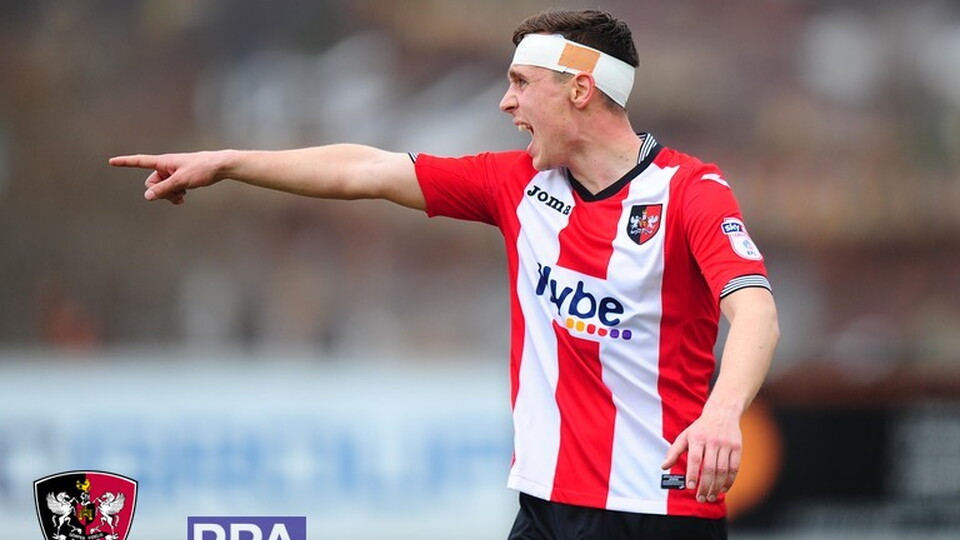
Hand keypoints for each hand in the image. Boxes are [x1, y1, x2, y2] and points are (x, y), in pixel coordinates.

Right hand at [109, 151, 227, 204]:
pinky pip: (170, 190)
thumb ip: (164, 189)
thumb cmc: (202, 169)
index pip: (140, 161)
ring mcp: (173, 173)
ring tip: (183, 196)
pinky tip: (183, 198)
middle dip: (160, 192)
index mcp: (163, 162)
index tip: (111, 161)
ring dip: (169, 195)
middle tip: (176, 193)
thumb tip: (147, 196)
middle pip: (151, 183)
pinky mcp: (181, 179)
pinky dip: (174, 195)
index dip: (126, 162)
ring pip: (162, 189)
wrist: (220, 166)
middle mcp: (166, 167)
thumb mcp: (181, 181)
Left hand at [661, 407, 742, 503]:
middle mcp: (712, 441)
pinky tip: (723, 489)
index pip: (694, 458)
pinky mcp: (737, 448)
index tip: (690, 487)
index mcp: (697, 438)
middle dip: (705, 486)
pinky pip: (734, 468)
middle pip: (709, 468)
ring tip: (710, 497)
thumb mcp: (685, 436)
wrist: (722, 412)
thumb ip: (674, 452)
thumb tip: (664, 466)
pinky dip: (729, 481)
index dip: (692, 474)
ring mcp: (726, 444)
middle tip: (700, 498)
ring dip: (717, 487)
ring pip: (723, 470)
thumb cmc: (701, 428)